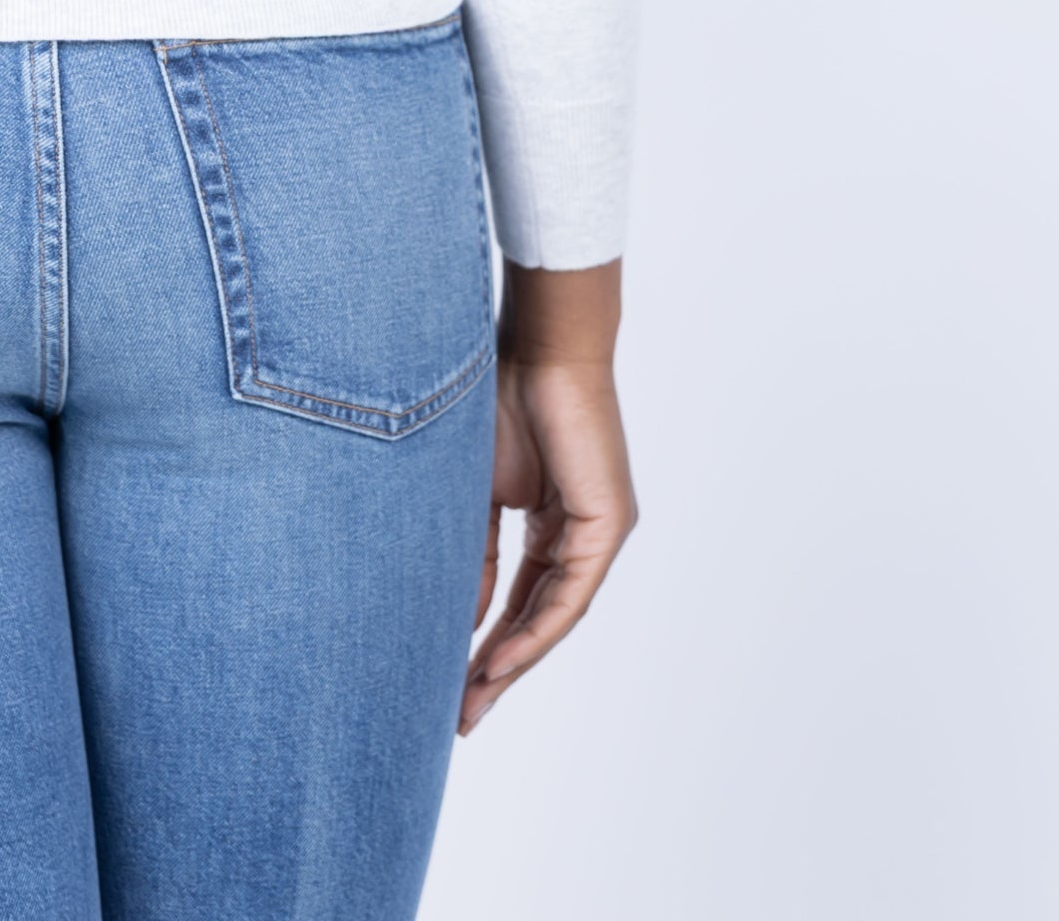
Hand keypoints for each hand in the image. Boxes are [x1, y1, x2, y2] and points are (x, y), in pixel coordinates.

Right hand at [460, 258, 636, 735]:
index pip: (519, 598)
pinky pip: (568, 594)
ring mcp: (598, 530)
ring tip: (472, 699)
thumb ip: (472, 552)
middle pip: (537, 617)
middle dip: (497, 668)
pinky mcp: (607, 525)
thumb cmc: (497, 395)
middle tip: (461, 715)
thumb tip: (459, 616)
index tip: (451, 682)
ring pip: (554, 615)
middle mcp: (580, 533)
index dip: (486, 642)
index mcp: (550, 521)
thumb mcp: (474, 490)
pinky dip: (532, 630)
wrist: (538, 342)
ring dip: (512, 662)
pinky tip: (497, 660)